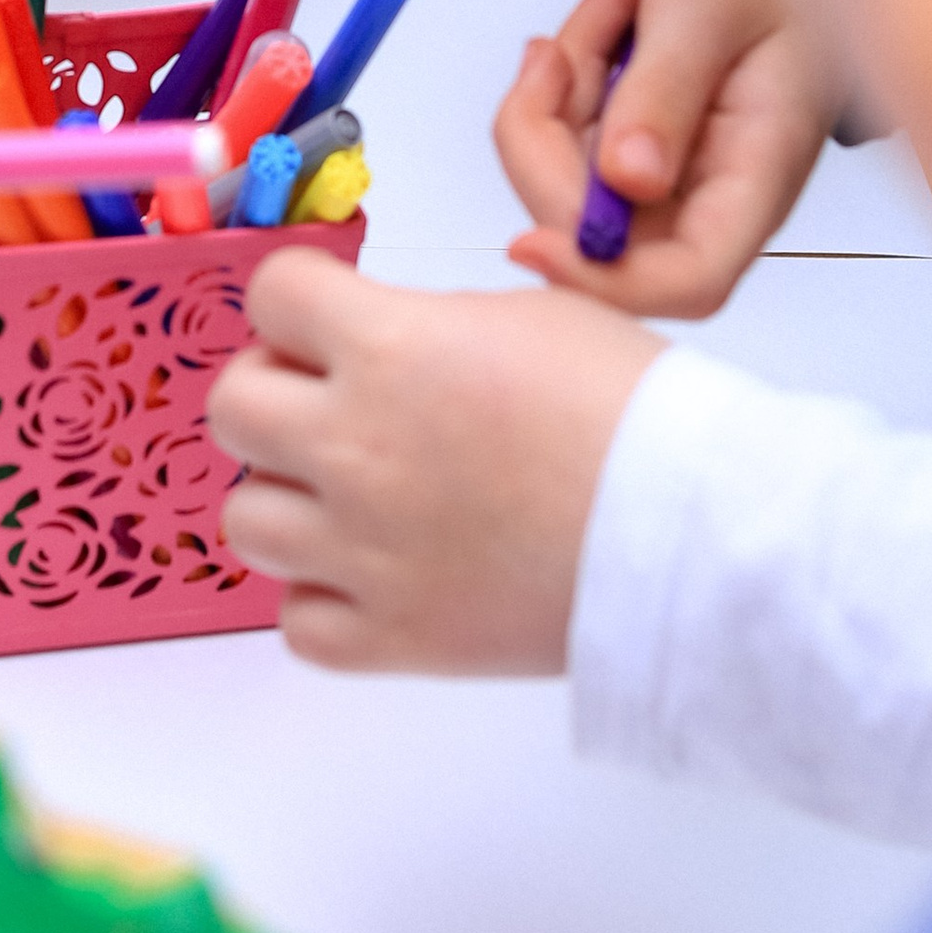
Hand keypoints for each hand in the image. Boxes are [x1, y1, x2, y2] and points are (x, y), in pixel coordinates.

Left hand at [209, 252, 657, 672]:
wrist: (700, 538)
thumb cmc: (637, 415)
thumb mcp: (531, 317)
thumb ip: (424, 322)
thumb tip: (370, 339)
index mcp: (389, 349)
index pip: (271, 293)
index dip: (301, 301)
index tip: (330, 319)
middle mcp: (355, 447)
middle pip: (231, 406)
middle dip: (275, 393)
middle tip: (334, 405)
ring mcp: (363, 551)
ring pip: (245, 519)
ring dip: (289, 499)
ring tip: (358, 494)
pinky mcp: (391, 639)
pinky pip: (296, 620)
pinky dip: (324, 597)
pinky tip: (377, 571)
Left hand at [495, 0, 844, 314]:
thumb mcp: (710, 2)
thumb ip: (666, 91)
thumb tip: (627, 183)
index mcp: (758, 171)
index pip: (688, 278)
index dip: (604, 282)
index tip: (530, 241)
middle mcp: (715, 188)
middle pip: (598, 231)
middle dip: (551, 141)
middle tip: (561, 46)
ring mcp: (675, 167)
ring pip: (571, 177)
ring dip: (559, 93)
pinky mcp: (644, 139)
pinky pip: (572, 135)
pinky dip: (569, 75)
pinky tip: (609, 11)